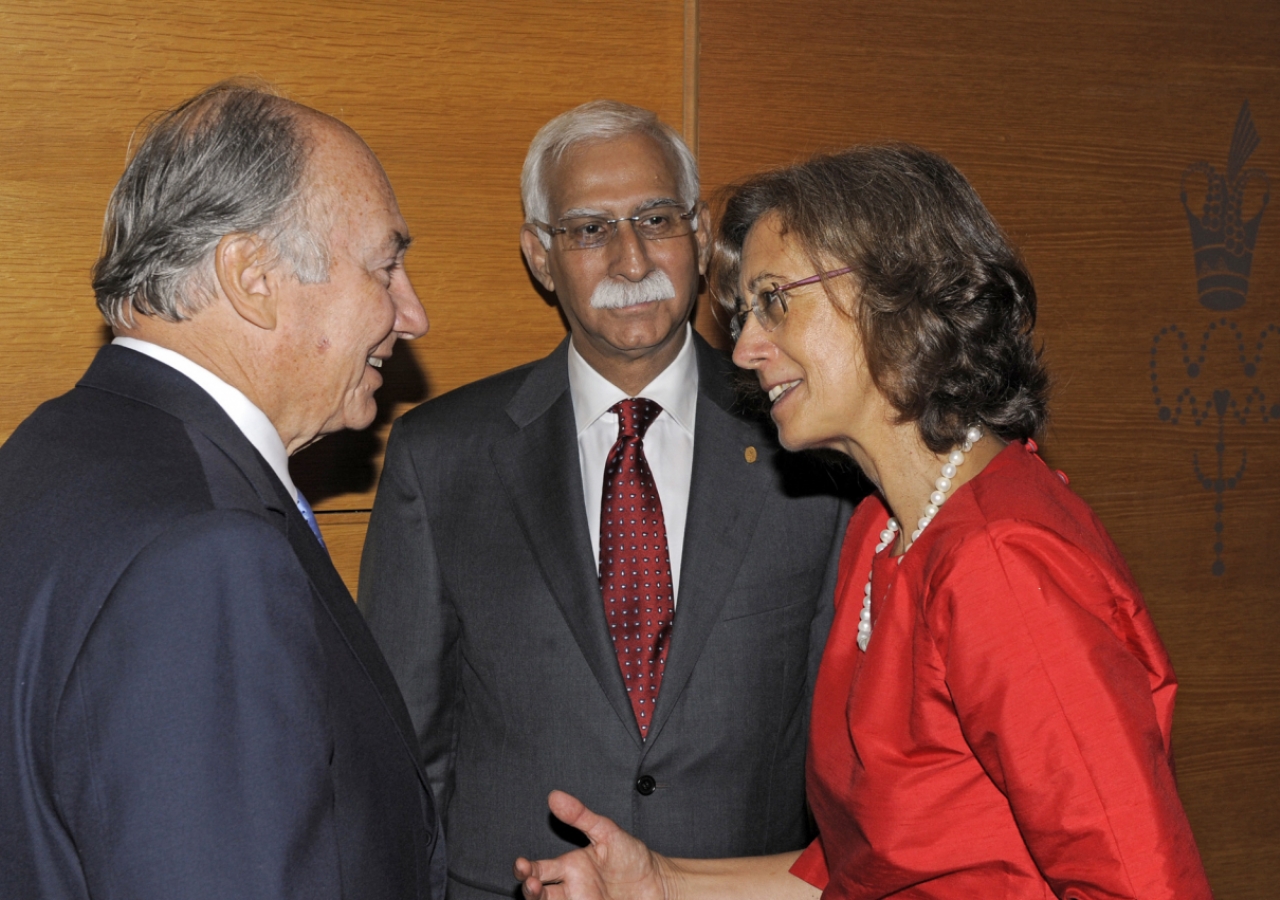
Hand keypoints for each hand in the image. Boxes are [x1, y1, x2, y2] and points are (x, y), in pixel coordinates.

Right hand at [514, 791, 671, 899]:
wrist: (658, 882)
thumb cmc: (631, 856)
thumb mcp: (607, 832)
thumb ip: (581, 816)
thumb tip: (554, 796)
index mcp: (570, 867)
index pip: (538, 869)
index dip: (525, 869)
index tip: (522, 865)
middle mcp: (571, 889)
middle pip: (539, 894)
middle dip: (529, 889)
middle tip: (531, 884)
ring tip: (538, 892)